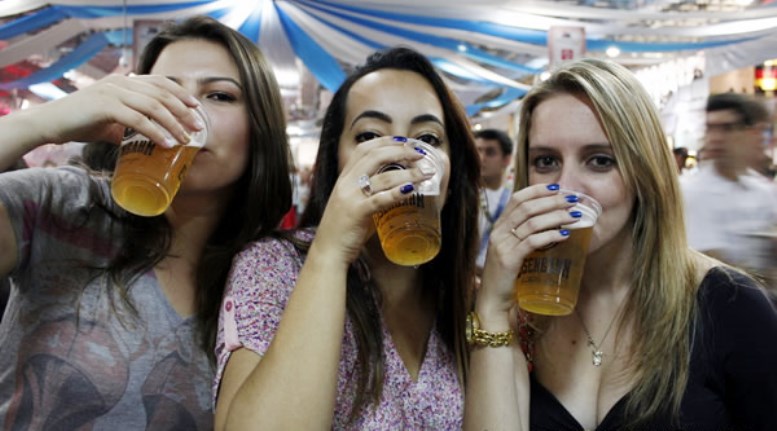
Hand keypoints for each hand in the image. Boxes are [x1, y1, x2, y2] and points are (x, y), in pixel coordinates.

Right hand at [30, 74, 202, 146]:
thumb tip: (150, 138)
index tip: (196, 106)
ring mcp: (113, 92)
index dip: (180, 93)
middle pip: (162, 94)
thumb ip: (130, 124)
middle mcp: (120, 82)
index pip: (160, 82)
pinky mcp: (105, 106)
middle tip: (198, 127)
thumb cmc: (80, 122)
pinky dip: (156, 132)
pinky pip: (138, 119)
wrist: (49, 123)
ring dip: (174, 124)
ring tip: (186, 139)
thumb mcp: (111, 120)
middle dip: (184, 111)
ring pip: (153, 106)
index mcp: (124, 81)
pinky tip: (167, 143)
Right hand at [312, 137, 434, 264]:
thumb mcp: (355, 203)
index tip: (405, 141)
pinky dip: (397, 193)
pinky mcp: (356, 213)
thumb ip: (372, 193)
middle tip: (420, 154)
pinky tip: (412, 189)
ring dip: (408, 173)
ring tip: (425, 173)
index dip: (386, 141)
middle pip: (375, 155)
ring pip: (383, 176)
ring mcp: (350, 197)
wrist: (328, 251)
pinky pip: (380, 199)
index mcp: (344, 178)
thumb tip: (400, 187)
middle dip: (401, 151)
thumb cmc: (345, 230)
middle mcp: (346, 183)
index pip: (365, 149)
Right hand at [478, 183, 581, 313]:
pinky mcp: (508, 259)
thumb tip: (552, 224)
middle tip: (572, 200)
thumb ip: (525, 237)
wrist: (492, 301)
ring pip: (532, 222)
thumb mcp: (513, 251)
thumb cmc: (506, 277)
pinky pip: (532, 241)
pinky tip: (565, 235)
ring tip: (574, 217)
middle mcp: (498, 232)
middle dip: (552, 201)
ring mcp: (502, 245)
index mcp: (498, 227)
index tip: (557, 188)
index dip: (537, 190)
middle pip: (527, 207)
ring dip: (556, 216)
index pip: (517, 199)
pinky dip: (551, 235)